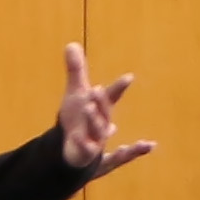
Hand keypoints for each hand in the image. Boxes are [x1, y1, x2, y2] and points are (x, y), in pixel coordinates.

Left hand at [56, 47, 152, 173]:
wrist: (76, 151)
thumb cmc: (79, 120)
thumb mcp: (76, 94)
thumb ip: (76, 71)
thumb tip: (71, 44)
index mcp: (100, 109)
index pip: (111, 96)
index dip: (118, 87)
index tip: (128, 77)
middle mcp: (101, 123)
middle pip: (104, 112)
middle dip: (101, 102)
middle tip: (95, 89)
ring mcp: (95, 140)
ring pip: (99, 130)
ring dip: (95, 120)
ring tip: (87, 108)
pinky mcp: (87, 154)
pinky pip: (87, 150)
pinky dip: (85, 145)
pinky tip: (80, 138)